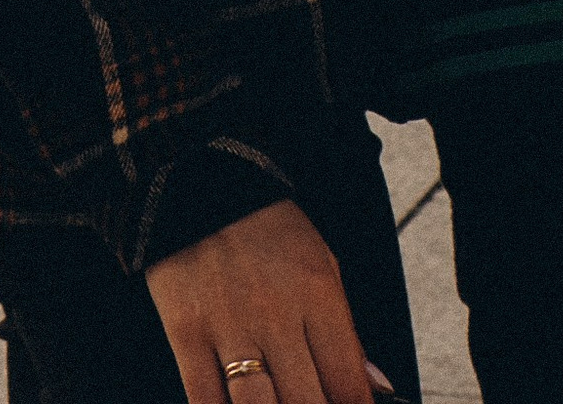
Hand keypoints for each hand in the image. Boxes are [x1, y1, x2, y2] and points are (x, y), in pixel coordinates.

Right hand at [146, 197, 381, 403]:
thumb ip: (346, 332)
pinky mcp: (186, 333)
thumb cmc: (268, 231)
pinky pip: (204, 400)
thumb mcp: (321, 265)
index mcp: (317, 295)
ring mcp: (228, 326)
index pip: (347, 383)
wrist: (201, 180)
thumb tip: (376, 386)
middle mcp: (276, 314)